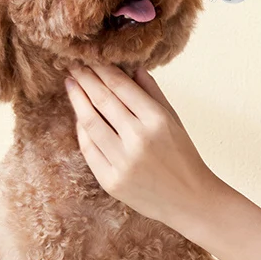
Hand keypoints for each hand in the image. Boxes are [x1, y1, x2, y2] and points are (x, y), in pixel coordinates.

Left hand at [65, 63, 219, 230]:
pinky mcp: (111, 181)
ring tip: (71, 85)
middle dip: (84, 79)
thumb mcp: (174, 120)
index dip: (101, 69)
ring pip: (89, 123)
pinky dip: (82, 130)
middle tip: (73, 65)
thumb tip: (131, 67)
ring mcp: (122, 162)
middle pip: (102, 100)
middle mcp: (138, 139)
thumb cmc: (183, 157)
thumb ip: (152, 92)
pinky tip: (79, 116)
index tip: (90, 58)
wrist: (189, 201)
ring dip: (77, 100)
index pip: (120, 86)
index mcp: (157, 120)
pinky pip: (89, 149)